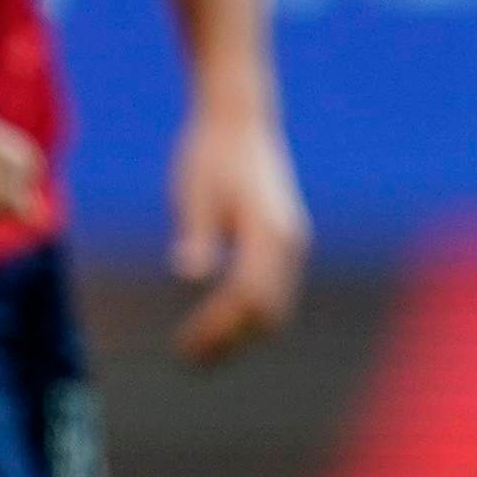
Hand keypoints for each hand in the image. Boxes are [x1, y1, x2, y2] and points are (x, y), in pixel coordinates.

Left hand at [168, 104, 308, 365]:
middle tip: (189, 358)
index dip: (217, 327)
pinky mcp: (286, 240)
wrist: (239, 118)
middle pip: (269, 311)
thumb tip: (190, 274)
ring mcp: (292, 241)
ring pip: (276, 305)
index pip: (247, 297)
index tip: (184, 344)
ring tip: (199, 347)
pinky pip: (274, 290)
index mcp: (268, 230)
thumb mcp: (194, 192)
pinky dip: (249, 313)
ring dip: (241, 332)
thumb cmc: (209, 154)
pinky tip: (215, 318)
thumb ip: (197, 234)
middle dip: (231, 340)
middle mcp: (289, 240)